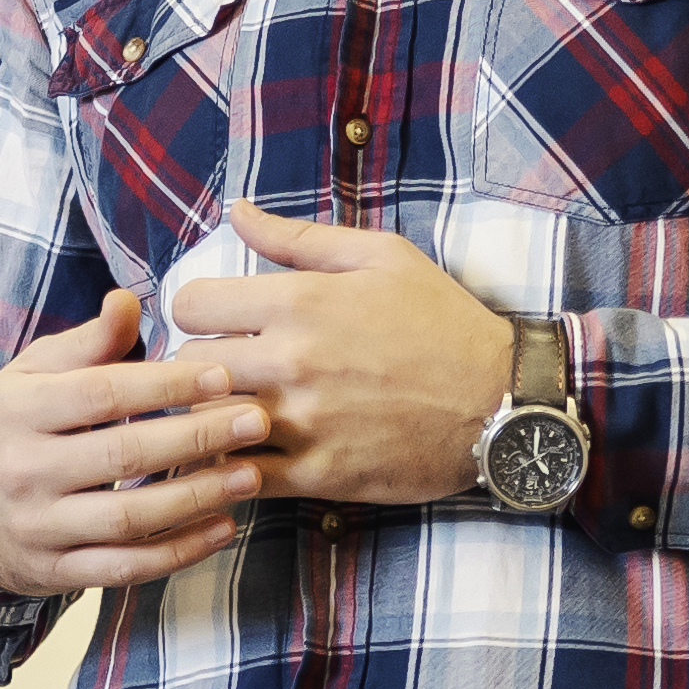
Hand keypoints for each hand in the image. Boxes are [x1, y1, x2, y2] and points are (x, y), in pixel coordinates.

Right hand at [0, 295, 279, 597]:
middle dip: (197, 437)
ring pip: (129, 517)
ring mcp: (37, 527)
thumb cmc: (7, 427)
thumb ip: (85, 344)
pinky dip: (177, 552)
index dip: (166, 384)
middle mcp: (23, 470)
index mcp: (17, 410)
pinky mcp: (52, 572)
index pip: (101, 394)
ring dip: (196, 497)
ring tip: (250, 474)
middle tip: (256, 419)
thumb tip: (129, 301)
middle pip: (123, 454)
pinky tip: (222, 528)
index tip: (223, 374)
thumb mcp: (31, 376)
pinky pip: (124, 568)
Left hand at [166, 206, 513, 508]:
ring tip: (228, 412)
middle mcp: (290, 361)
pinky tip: (243, 457)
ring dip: (207, 417)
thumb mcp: (381, 257)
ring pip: (203, 423)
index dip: (195, 312)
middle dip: (197, 366)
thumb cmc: (443, 323)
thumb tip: (235, 211)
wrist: (502, 402)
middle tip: (223, 370)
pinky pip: (239, 477)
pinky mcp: (317, 474)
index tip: (216, 322)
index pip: (189, 305)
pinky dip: (228, 469)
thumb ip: (297, 237)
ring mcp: (301, 421)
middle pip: (186, 366)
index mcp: (299, 302)